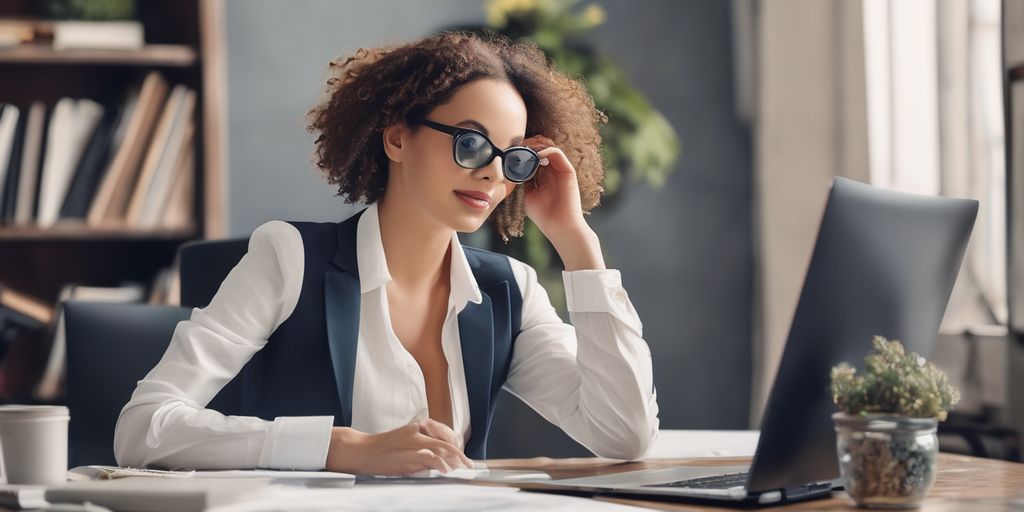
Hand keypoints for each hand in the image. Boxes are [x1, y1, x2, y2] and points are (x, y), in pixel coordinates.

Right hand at [324, 420, 472, 475]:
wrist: (362, 450)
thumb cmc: (383, 450)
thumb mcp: (406, 445)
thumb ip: (422, 451)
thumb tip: (440, 463)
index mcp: (418, 427)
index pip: (445, 435)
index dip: (456, 448)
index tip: (463, 458)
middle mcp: (418, 432)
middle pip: (446, 442)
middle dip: (460, 455)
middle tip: (469, 465)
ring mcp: (413, 442)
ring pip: (441, 448)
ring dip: (454, 460)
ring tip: (462, 468)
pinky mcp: (407, 453)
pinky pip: (428, 457)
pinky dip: (439, 464)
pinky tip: (445, 470)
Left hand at [521, 135, 586, 241]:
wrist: (560, 228)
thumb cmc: (545, 215)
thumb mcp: (528, 195)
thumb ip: (524, 182)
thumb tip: (512, 170)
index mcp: (545, 175)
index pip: (534, 154)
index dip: (523, 150)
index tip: (509, 151)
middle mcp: (554, 170)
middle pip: (541, 147)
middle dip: (528, 144)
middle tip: (515, 146)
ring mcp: (561, 169)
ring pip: (549, 146)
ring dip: (535, 145)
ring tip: (523, 149)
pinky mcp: (568, 171)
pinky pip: (557, 153)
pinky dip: (545, 150)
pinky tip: (535, 155)